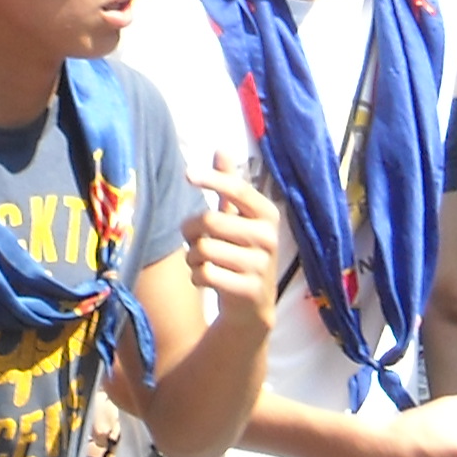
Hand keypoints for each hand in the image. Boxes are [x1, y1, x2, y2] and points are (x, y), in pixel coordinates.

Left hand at [181, 155, 284, 330]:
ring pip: (203, 250)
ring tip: (203, 262)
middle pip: (209, 221)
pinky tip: (207, 279)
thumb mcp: (239, 219)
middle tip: (194, 239)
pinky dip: (196, 277)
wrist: (251, 308)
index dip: (212, 179)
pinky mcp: (249, 290)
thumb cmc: (241, 253)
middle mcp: (268, 238)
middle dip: (190, 231)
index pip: (238, 190)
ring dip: (192, 256)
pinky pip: (205, 274)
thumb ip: (229, 187)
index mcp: (267, 215)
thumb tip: (221, 149)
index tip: (187, 174)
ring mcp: (261, 266)